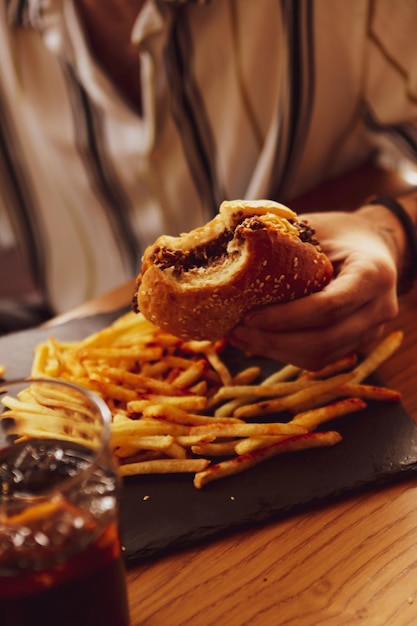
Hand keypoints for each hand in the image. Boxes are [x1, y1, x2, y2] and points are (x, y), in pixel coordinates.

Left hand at [228, 210, 398, 369]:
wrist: (372, 246)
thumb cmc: (339, 232)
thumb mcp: (317, 226)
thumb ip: (285, 239)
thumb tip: (233, 244)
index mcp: (373, 273)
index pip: (329, 306)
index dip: (286, 317)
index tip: (250, 316)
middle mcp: (379, 308)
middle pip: (325, 340)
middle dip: (275, 341)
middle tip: (237, 331)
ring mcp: (371, 331)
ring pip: (321, 356)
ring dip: (276, 352)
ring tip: (240, 338)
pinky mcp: (357, 344)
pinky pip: (320, 358)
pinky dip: (285, 353)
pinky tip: (257, 341)